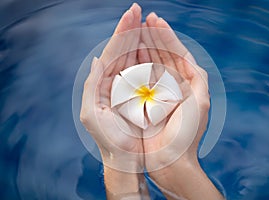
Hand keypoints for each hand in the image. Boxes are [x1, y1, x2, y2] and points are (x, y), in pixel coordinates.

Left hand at [80, 3, 148, 198]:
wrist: (124, 156)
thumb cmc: (108, 138)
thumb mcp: (92, 113)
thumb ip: (93, 85)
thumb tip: (97, 59)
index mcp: (103, 83)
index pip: (113, 52)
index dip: (121, 33)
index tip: (131, 14)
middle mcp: (114, 82)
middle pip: (123, 50)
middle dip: (130, 29)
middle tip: (138, 10)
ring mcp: (128, 87)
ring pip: (134, 57)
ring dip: (139, 39)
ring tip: (146, 22)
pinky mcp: (141, 94)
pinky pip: (144, 72)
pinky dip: (148, 57)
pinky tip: (151, 44)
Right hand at [138, 13, 222, 198]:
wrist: (169, 160)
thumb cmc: (187, 134)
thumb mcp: (201, 103)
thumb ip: (198, 77)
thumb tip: (186, 56)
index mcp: (185, 83)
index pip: (176, 54)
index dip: (167, 36)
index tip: (156, 20)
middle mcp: (170, 85)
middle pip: (161, 55)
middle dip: (153, 37)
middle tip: (143, 19)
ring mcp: (154, 92)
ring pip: (148, 63)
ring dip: (142, 46)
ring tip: (135, 29)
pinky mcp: (141, 101)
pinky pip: (136, 78)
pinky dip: (133, 64)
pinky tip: (129, 51)